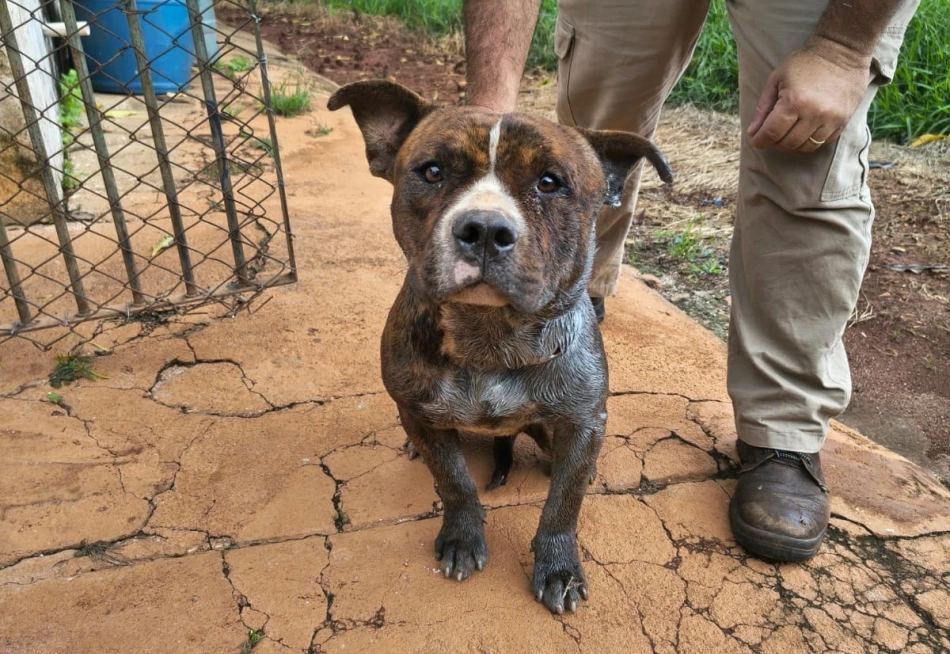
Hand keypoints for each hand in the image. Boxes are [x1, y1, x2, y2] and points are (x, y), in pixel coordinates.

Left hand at [748, 37, 871, 152]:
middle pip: (788, 143)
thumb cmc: (805, 62)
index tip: (755, 141)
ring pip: (805, 147)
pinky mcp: (843, 121)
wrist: (843, 51)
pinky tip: (804, 130)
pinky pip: (822, 143)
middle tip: (771, 134)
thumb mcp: (776, 79)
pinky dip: (809, 141)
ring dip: (792, 144)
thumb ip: (762, 107)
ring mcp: (831, 119)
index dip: (760, 140)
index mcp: (794, 101)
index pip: (772, 133)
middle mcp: (814, 113)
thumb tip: (752, 132)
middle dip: (774, 142)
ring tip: (787, 132)